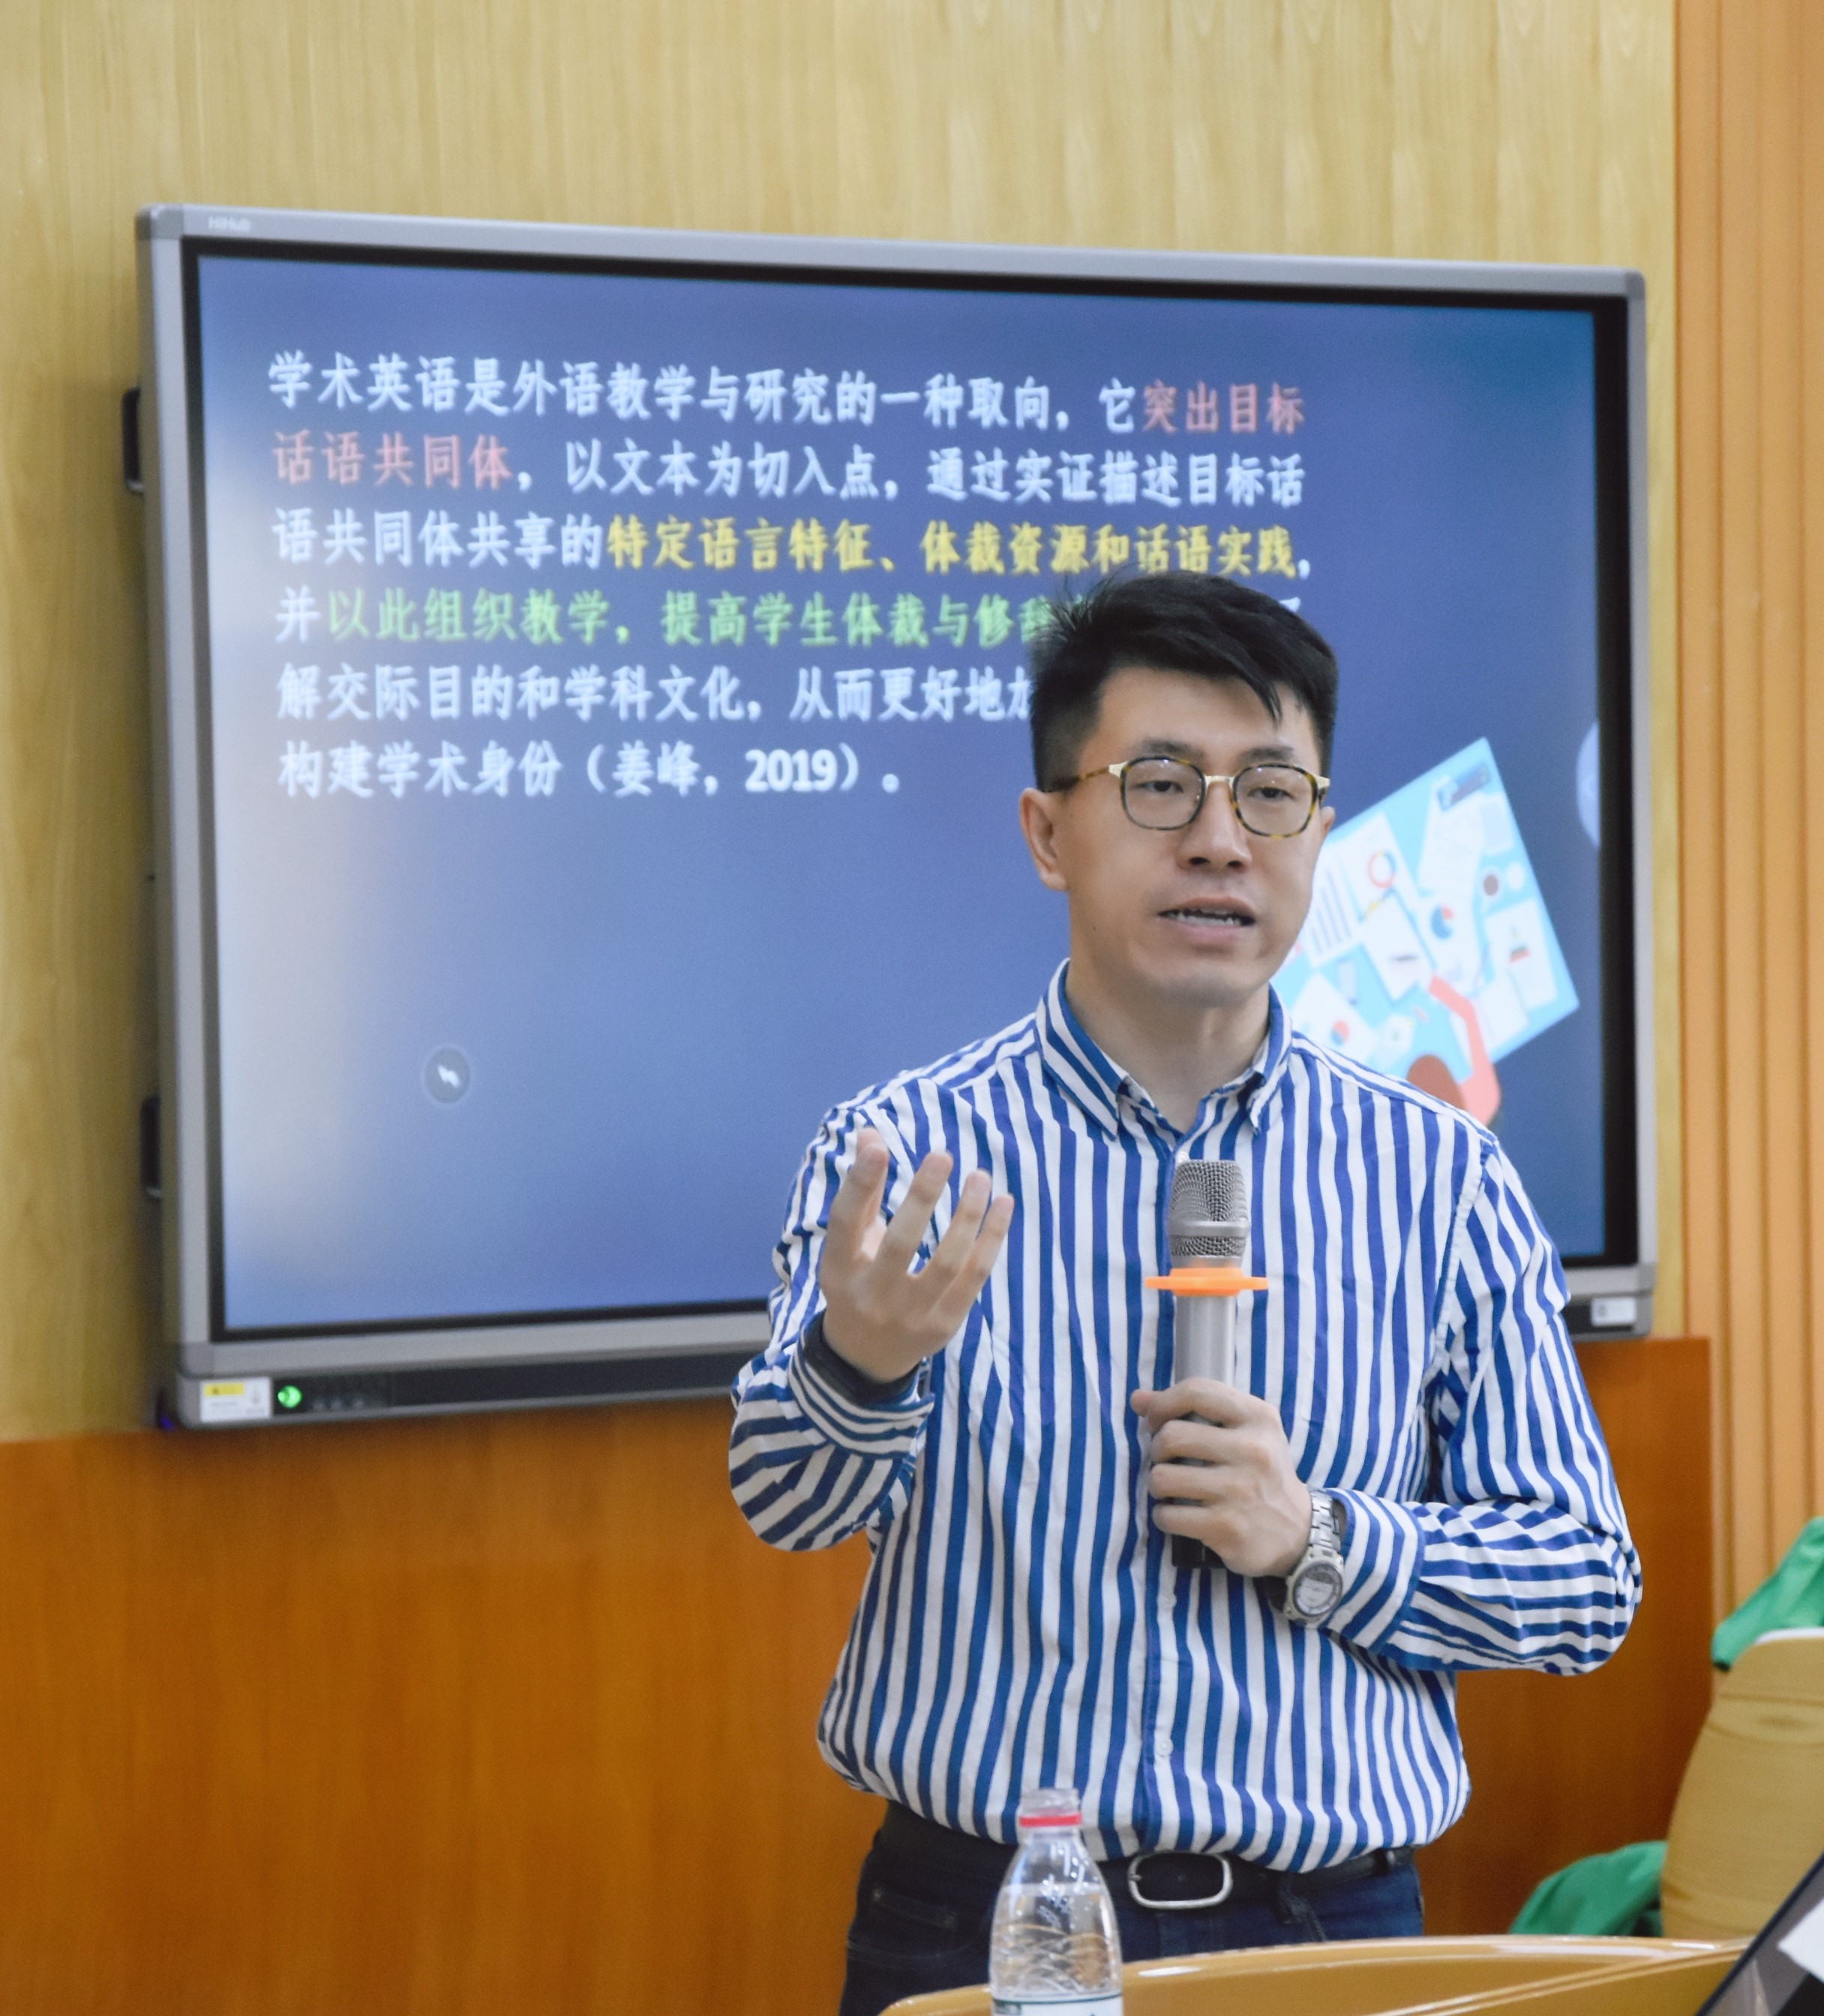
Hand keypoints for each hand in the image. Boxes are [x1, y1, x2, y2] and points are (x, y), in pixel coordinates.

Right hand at [818, 1129, 1014, 1385]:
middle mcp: (872, 1294)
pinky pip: (975, 1277)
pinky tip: (1004, 1204)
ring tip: (980, 1176)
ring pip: (946, 1263)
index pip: (846, 1223)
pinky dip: (992, 1239)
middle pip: (899, 1244)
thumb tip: (871, 1133)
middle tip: (941, 1155)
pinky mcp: (945, 1324)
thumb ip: (862, 1191)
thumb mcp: (848, 1244)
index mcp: (840, 1269)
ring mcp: (911, 1314)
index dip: (860, 1183)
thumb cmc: (859, 1282)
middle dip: (921, 1198)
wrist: (867, 1358)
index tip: (878, 1146)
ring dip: (967, 1216)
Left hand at [1130, 1381, 1312, 1576]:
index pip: (1196, 1391)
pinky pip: (1168, 1515)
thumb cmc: (1260, 1474)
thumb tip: (1138, 1399)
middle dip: (1157, 1450)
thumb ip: (1194, 1410)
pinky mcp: (1227, 1527)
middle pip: (1171, 1436)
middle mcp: (1253, 1451)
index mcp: (1258, 1418)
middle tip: (1167, 1461)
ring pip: (1163, 1478)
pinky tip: (1179, 1516)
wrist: (1296, 1532)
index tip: (1155, 1421)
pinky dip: (1164, 1516)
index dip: (1163, 1403)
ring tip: (1172, 1490)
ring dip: (1157, 1485)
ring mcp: (1240, 1491)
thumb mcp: (1243, 1432)